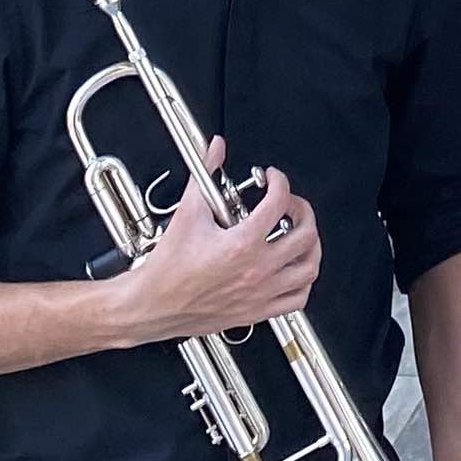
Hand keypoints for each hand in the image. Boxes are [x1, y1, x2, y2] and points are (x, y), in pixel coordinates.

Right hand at [115, 149, 320, 342]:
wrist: (150, 305)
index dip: (279, 182)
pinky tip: (294, 269)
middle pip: (305, 235)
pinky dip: (303, 282)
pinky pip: (297, 299)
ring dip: (311, 247)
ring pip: (308, 269)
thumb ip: (204, 174)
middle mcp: (256, 269)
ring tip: (300, 234)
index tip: (272, 179)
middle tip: (291, 204)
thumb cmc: (166, 269)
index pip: (279, 202)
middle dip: (303, 211)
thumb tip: (214, 149)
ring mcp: (259, 293)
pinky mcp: (256, 311)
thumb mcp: (187, 213)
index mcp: (242, 244)